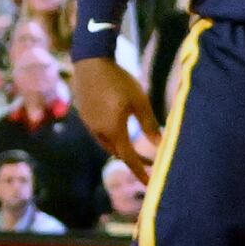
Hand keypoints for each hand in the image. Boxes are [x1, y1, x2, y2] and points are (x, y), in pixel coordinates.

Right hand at [73, 57, 158, 176]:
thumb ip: (149, 125)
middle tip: (149, 162)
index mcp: (114, 131)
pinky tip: (119, 128)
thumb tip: (160, 145)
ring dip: (121, 149)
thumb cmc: (119, 80)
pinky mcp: (84, 116)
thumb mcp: (139, 101)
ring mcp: (89, 125)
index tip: (150, 183)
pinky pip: (99, 133)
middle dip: (133, 160)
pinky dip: (112, 137)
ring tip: (135, 147)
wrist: (91, 62)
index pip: (130, 159)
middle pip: (118, 153)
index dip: (141, 172)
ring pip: (107, 144)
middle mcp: (99, 132)